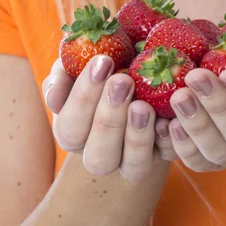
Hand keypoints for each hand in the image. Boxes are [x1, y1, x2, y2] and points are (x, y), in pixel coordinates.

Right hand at [42, 55, 177, 180]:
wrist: (142, 58)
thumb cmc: (105, 60)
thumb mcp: (80, 59)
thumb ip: (63, 73)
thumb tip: (54, 98)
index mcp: (74, 131)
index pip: (70, 128)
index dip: (83, 98)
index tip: (103, 61)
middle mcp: (101, 151)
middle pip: (98, 157)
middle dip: (109, 120)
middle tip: (123, 81)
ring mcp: (134, 156)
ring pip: (133, 167)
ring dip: (137, 136)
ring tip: (144, 104)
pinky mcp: (165, 151)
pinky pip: (169, 156)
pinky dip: (170, 139)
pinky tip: (169, 117)